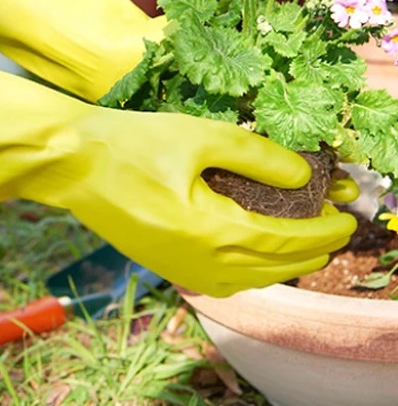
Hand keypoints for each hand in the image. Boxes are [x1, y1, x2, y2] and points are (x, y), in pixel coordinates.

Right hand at [0, 16, 355, 297]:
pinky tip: (247, 257)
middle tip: (332, 230)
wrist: (71, 162)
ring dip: (278, 266)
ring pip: (244, 281)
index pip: (285, 238)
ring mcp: (175, 266)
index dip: (322, 228)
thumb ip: (255, 156)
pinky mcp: (159, 261)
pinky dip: (245, 273)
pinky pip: (216, 281)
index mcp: (210, 229)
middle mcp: (197, 259)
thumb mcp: (198, 136)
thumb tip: (300, 173)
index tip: (346, 215)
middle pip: (270, 266)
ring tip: (298, 246)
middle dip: (307, 251)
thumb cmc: (129, 143)